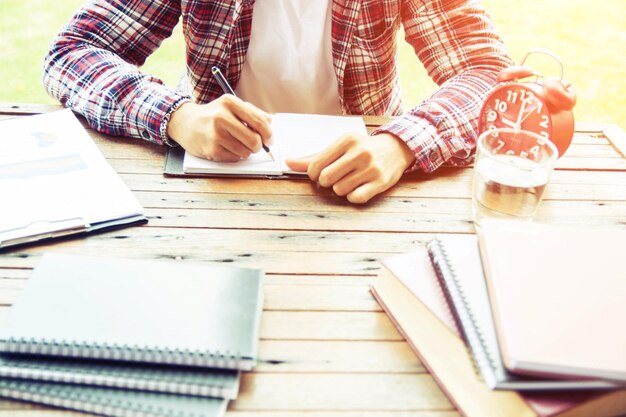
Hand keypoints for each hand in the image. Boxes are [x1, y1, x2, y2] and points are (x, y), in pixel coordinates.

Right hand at [167, 96, 271, 161]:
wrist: (185, 123)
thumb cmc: (213, 115)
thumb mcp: (231, 106)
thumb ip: (253, 112)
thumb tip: (270, 124)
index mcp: (230, 102)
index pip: (259, 122)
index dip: (268, 134)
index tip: (269, 139)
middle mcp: (221, 117)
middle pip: (254, 140)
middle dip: (259, 146)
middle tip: (257, 146)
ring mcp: (215, 134)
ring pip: (245, 152)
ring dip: (246, 152)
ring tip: (238, 144)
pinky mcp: (211, 149)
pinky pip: (234, 158)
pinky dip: (235, 156)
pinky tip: (227, 148)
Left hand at [285, 133, 414, 203]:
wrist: (396, 148)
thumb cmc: (362, 148)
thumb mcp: (340, 146)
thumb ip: (314, 157)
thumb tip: (288, 163)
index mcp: (347, 140)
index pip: (316, 165)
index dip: (314, 174)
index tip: (321, 173)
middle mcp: (360, 152)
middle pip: (326, 179)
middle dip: (326, 182)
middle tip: (335, 177)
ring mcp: (371, 168)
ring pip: (340, 190)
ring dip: (341, 189)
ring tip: (350, 180)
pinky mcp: (381, 182)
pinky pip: (356, 198)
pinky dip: (353, 196)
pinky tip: (359, 187)